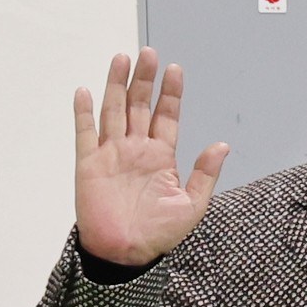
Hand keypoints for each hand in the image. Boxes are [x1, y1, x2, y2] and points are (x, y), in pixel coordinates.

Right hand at [75, 49, 228, 267]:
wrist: (126, 253)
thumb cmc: (159, 233)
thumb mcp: (192, 204)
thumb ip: (205, 173)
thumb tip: (222, 145)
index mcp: (161, 157)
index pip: (166, 117)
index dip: (170, 93)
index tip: (175, 70)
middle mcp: (136, 150)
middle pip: (140, 106)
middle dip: (145, 80)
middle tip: (149, 53)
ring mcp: (112, 154)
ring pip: (114, 111)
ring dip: (117, 85)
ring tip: (122, 59)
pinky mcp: (89, 164)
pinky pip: (85, 133)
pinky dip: (84, 112)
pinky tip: (85, 91)